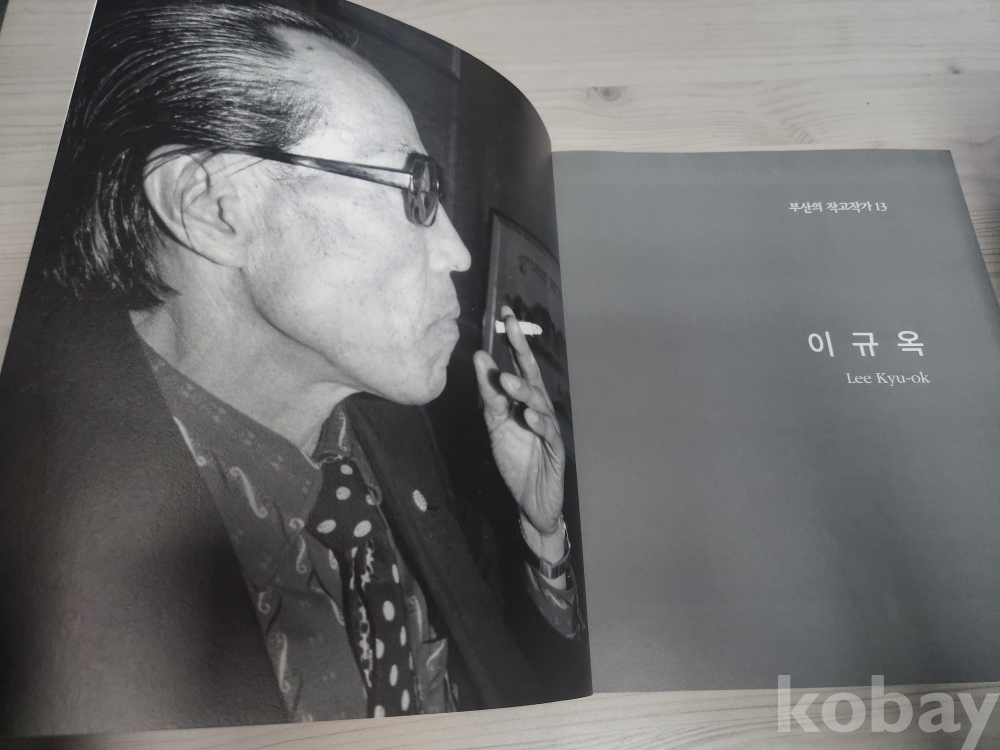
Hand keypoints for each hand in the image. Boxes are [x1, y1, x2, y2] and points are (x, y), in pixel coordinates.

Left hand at [473, 305, 566, 565]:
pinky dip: (539, 424)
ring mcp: (549, 428)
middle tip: (512, 326)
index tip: (506, 313)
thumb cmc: (517, 459)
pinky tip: (529, 416)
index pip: (519, 364)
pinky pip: (548, 434)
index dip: (514, 340)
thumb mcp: (496, 425)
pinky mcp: (555, 450)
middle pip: (532, 374)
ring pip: (538, 403)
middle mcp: (539, 408)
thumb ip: (490, 395)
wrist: (531, 500)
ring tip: (506, 380)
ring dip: (523, 390)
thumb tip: (480, 358)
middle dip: (522, 349)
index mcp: (525, 400)